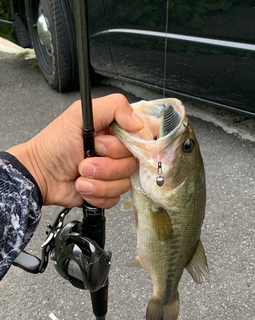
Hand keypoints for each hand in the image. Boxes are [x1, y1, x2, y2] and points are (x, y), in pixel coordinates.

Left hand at [7, 94, 142, 207]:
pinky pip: (114, 198)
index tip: (102, 145)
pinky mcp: (106, 192)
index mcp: (113, 132)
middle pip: (132, 163)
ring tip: (80, 173)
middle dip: (105, 164)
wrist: (40, 174)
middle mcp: (115, 153)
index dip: (125, 145)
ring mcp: (111, 174)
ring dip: (98, 181)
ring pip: (124, 183)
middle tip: (84, 159)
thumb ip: (114, 107)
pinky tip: (82, 186)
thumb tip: (139, 122)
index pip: (139, 139)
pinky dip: (96, 194)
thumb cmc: (54, 144)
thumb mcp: (80, 114)